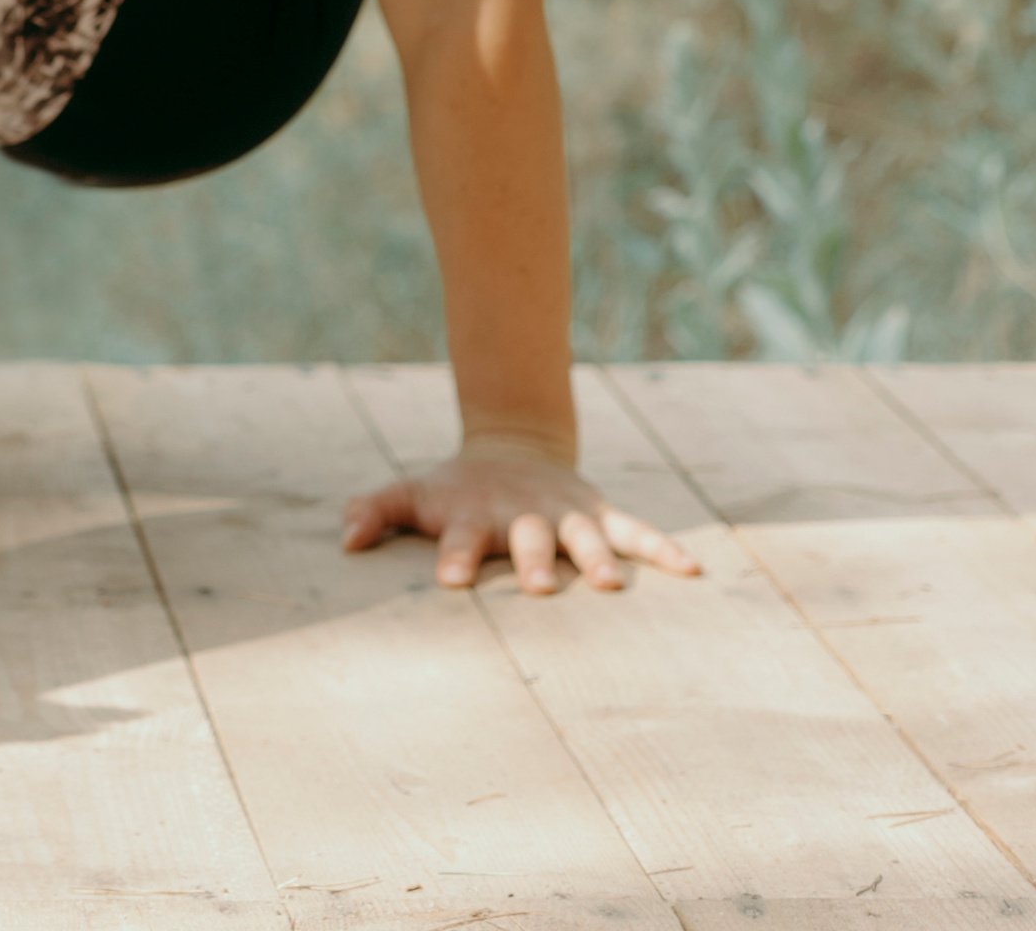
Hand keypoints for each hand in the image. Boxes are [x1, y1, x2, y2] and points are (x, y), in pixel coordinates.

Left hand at [340, 437, 701, 594]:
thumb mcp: (413, 493)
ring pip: (584, 536)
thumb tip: (344, 541)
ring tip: (612, 585)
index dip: (456, 556)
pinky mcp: (598, 515)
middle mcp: (522, 516)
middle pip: (527, 538)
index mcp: (475, 516)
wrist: (511, 449)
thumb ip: (376, 511)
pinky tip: (691, 571)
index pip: (461, 537)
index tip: (452, 579)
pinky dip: (661, 548)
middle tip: (537, 586)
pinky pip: (635, 531)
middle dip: (532, 560)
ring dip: (596, 557)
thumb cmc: (455, 490)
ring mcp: (564, 515)